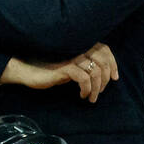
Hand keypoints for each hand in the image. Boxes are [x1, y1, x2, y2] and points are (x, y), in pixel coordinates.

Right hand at [0, 42, 117, 102]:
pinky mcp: (65, 67)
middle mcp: (78, 48)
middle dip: (106, 80)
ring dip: (97, 88)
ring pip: (96, 72)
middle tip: (100, 92)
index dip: (113, 63)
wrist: (28, 70)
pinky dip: (87, 89)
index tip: (115, 78)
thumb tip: (102, 75)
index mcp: (81, 45)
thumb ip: (84, 65)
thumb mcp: (71, 66)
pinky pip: (84, 78)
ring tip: (91, 98)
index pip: (105, 50)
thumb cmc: (49, 69)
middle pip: (103, 62)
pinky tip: (82, 95)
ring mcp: (72, 56)